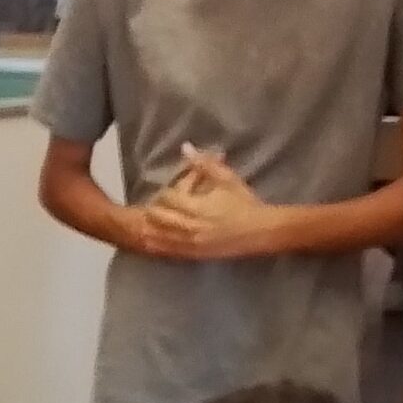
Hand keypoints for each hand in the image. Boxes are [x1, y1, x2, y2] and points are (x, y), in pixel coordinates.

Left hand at [142, 148, 282, 259]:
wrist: (261, 232)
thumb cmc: (245, 203)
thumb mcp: (227, 179)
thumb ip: (204, 164)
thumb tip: (185, 147)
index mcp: (198, 207)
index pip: (169, 197)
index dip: (164, 192)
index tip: (165, 189)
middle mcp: (191, 227)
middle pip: (159, 218)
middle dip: (153, 210)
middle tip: (151, 205)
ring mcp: (192, 243)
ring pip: (161, 237)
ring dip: (150, 229)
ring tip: (141, 224)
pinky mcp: (195, 255)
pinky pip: (170, 252)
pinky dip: (157, 246)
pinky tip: (150, 243)